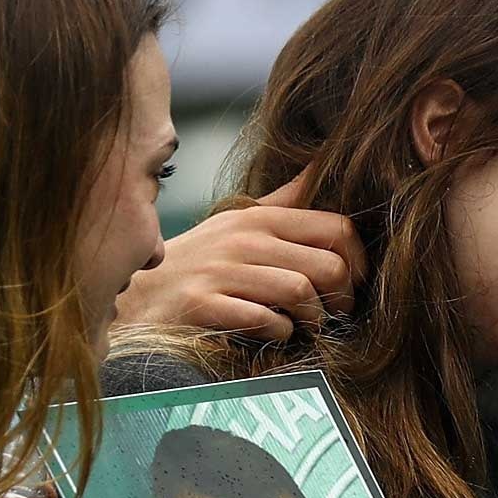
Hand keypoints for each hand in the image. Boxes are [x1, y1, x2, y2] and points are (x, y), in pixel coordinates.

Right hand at [113, 173, 362, 339]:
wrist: (139, 295)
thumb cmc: (199, 262)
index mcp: (259, 217)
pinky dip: (279, 332)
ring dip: (313, 318)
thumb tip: (320, 164)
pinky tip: (273, 332)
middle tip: (334, 312)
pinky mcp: (202, 303)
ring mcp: (221, 270)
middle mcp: (243, 238)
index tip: (355, 283)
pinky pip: (265, 320)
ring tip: (305, 325)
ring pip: (300, 292)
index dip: (359, 260)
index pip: (336, 228)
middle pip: (327, 265)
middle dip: (342, 297)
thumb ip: (282, 201)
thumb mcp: (238, 222)